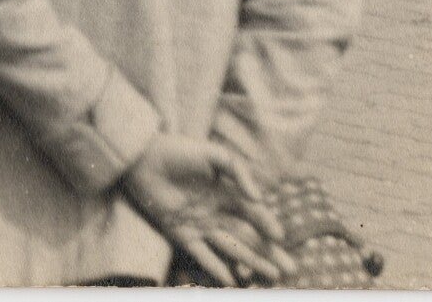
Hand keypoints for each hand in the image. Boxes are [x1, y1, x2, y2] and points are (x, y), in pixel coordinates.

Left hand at [120, 135, 288, 284]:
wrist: (142, 157)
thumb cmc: (178, 151)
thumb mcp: (213, 154)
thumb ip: (238, 171)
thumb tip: (258, 198)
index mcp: (226, 192)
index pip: (253, 212)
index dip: (267, 224)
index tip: (281, 237)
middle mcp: (216, 211)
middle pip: (247, 235)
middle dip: (268, 250)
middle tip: (289, 268)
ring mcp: (200, 224)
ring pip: (231, 247)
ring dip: (251, 261)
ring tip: (272, 275)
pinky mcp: (180, 233)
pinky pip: (201, 254)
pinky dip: (216, 267)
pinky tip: (231, 280)